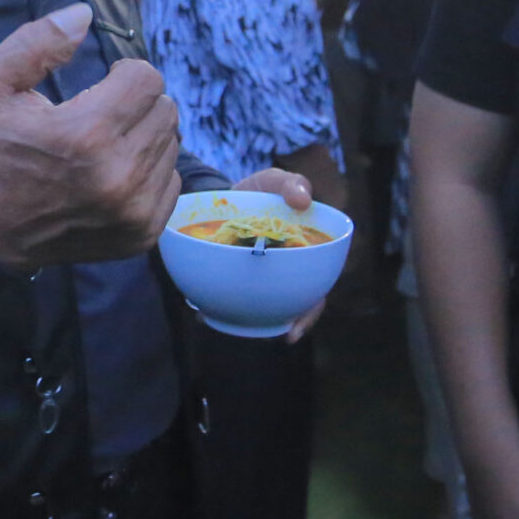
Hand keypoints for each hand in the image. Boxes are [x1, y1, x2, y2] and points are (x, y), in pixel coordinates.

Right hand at [0, 4, 182, 270]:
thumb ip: (35, 41)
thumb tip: (86, 14)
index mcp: (84, 134)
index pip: (147, 79)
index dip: (125, 74)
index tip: (102, 86)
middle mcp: (118, 175)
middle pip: (165, 109)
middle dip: (138, 103)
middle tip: (103, 115)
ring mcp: (134, 210)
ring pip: (171, 144)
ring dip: (144, 136)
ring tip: (106, 145)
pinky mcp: (143, 233)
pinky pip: (172, 181)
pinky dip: (148, 171)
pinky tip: (114, 174)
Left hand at [230, 168, 326, 341]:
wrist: (227, 194)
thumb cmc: (261, 190)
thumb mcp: (276, 181)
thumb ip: (291, 184)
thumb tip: (302, 201)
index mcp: (305, 260)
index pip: (315, 294)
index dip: (308, 314)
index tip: (293, 331)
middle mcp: (286, 275)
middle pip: (289, 308)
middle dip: (279, 326)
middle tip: (259, 337)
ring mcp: (260, 279)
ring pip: (258, 309)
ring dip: (245, 324)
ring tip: (222, 324)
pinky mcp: (233, 277)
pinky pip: (230, 296)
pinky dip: (217, 309)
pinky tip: (202, 314)